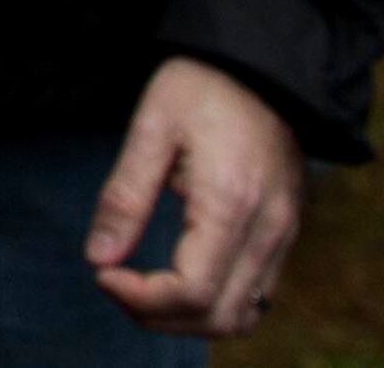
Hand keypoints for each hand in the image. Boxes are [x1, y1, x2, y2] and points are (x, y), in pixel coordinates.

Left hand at [86, 55, 304, 337]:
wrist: (265, 64)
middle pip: (218, 317)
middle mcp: (268, 230)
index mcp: (232, 203)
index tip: (103, 273)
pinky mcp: (285, 234)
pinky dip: (213, 304)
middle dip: (158, 315)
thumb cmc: (202, 85)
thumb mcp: (151, 126)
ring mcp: (284, 236)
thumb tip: (98, 258)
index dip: (142, 297)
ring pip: (241, 315)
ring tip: (139, 286)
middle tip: (114, 282)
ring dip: (186, 319)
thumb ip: (125, 195)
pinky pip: (255, 295)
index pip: (192, 290)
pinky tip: (175, 279)